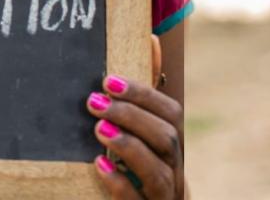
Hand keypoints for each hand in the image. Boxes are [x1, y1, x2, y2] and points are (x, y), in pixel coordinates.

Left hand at [86, 74, 183, 198]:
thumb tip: (105, 84)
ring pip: (159, 173)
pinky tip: (101, 164)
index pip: (172, 114)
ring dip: (128, 146)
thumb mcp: (136, 144)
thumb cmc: (127, 174)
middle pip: (167, 139)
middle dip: (130, 115)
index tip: (109, 82)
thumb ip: (128, 120)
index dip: (144, 94)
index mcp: (171, 148)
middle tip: (95, 102)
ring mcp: (165, 198)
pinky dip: (120, 183)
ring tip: (99, 128)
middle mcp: (175, 173)